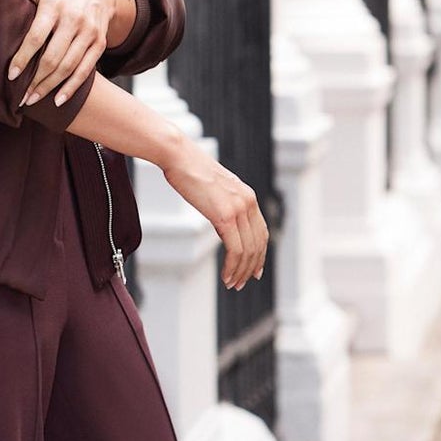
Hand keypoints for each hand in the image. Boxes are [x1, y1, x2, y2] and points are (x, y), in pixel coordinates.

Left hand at [0, 0, 134, 106]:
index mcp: (55, 5)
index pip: (37, 36)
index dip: (23, 57)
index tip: (11, 75)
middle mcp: (74, 19)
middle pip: (53, 57)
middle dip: (36, 80)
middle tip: (21, 97)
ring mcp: (89, 33)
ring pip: (68, 67)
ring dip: (50, 87)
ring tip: (33, 100)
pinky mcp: (99, 44)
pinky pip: (85, 70)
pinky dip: (72, 88)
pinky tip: (58, 101)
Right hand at [161, 138, 268, 288]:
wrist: (179, 156)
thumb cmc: (189, 170)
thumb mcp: (213, 189)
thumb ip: (223, 204)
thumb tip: (222, 220)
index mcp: (248, 196)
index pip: (261, 232)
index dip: (259, 255)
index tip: (253, 271)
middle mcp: (248, 202)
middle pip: (257, 244)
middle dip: (251, 268)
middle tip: (241, 283)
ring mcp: (238, 208)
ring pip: (248, 250)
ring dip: (240, 271)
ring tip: (232, 284)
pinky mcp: (225, 215)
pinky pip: (235, 249)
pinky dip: (232, 266)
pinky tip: (226, 275)